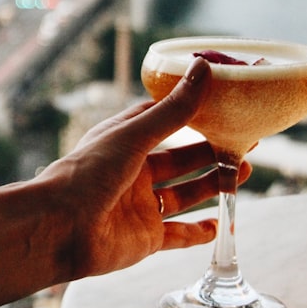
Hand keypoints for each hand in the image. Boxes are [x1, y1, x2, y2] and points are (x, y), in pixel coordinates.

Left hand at [38, 56, 250, 279]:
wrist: (59, 227)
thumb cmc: (87, 173)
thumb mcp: (134, 135)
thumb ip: (173, 110)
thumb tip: (204, 68)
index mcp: (123, 142)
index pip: (160, 122)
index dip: (189, 114)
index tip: (222, 106)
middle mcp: (131, 173)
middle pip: (178, 160)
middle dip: (210, 152)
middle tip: (247, 143)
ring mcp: (139, 207)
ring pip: (184, 195)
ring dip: (213, 185)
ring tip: (245, 172)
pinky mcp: (145, 239)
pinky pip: (178, 235)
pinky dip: (198, 233)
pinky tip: (221, 225)